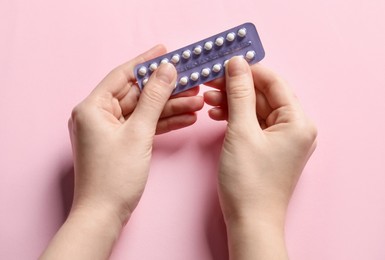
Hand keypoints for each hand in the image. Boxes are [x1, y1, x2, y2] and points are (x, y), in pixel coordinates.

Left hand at [68, 45, 202, 223]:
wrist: (105, 215)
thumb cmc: (114, 177)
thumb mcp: (138, 132)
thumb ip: (154, 98)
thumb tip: (167, 70)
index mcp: (93, 107)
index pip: (123, 75)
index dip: (146, 62)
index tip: (166, 51)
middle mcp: (98, 115)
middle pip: (137, 94)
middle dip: (166, 90)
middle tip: (191, 81)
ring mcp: (110, 130)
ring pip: (144, 111)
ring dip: (169, 107)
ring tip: (196, 102)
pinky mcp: (121, 142)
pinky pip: (144, 126)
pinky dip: (163, 123)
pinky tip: (186, 119)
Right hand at [204, 56, 316, 258]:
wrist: (249, 220)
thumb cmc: (249, 182)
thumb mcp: (241, 131)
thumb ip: (239, 94)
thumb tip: (236, 64)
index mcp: (298, 122)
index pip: (274, 82)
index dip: (249, 70)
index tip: (225, 63)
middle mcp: (296, 128)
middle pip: (264, 95)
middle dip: (236, 87)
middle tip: (211, 82)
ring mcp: (283, 139)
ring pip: (256, 108)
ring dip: (233, 102)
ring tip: (208, 99)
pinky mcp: (270, 147)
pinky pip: (254, 123)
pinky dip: (236, 117)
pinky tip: (217, 114)